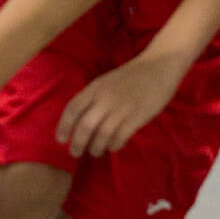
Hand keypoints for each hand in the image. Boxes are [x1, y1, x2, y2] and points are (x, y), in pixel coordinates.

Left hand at [56, 51, 185, 157]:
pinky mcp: (138, 116)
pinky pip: (121, 136)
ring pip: (102, 134)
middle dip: (78, 143)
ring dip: (96, 147)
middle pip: (85, 126)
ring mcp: (122, 107)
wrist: (159, 65)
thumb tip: (81, 120)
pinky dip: (114, 145)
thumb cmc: (131, 76)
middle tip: (75, 153)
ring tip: (95, 152)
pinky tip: (113, 146)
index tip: (61, 140)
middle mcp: (105, 98)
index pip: (73, 109)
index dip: (64, 126)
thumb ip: (94, 97)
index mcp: (95, 88)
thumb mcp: (106, 82)